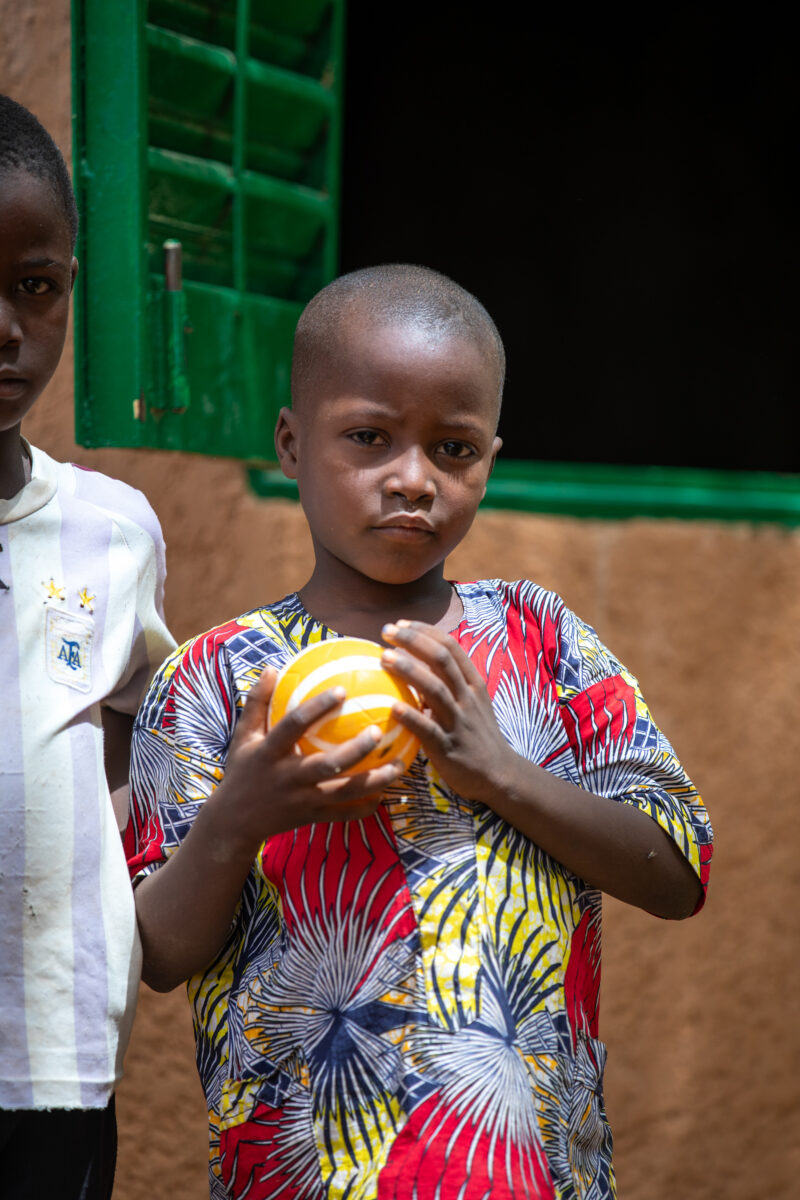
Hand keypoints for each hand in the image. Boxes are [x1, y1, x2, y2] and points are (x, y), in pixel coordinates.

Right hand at [213, 665, 407, 852]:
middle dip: (355, 750)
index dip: (316, 708)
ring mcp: (301, 801)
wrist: (233, 822)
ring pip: (343, 792)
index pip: (293, 726)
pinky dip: (364, 807)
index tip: (341, 690)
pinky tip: (386, 795)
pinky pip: (342, 815)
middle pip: (326, 764)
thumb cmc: (242, 771)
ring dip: (373, 781)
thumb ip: (257, 703)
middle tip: (379, 731)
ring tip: (399, 765)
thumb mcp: (242, 737)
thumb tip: (272, 667)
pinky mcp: (310, 818)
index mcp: (269, 753)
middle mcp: (287, 778)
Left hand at [381, 620, 516, 803]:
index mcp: (473, 684)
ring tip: (385, 658)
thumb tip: (412, 664)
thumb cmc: (476, 735)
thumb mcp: (471, 703)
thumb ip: (448, 684)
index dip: (425, 631)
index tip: (400, 624)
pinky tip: (391, 707)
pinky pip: (429, 730)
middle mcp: (468, 698)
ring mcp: (460, 722)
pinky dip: (411, 717)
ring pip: (435, 690)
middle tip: (387, 632)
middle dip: (414, 641)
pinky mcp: (450, 748)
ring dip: (410, 671)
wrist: (499, 774)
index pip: (450, 647)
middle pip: (442, 660)